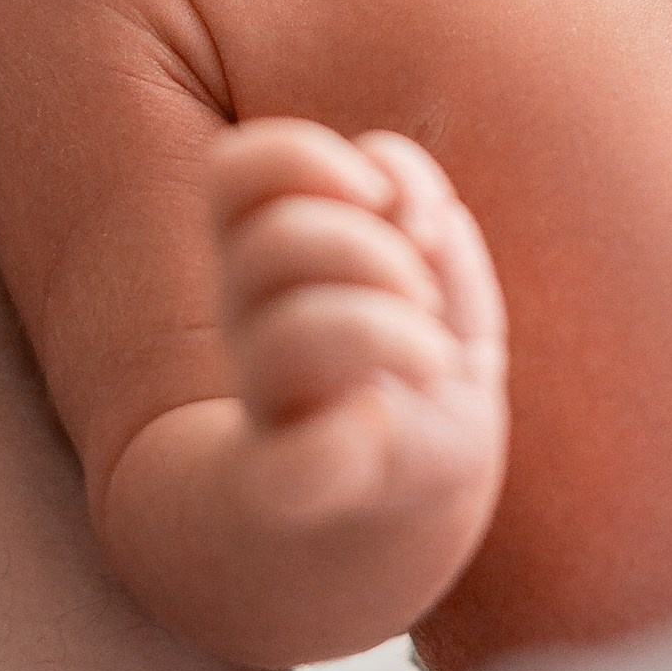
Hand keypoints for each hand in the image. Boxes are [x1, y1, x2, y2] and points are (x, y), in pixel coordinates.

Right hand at [209, 120, 507, 557]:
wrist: (391, 511)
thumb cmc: (408, 361)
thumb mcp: (428, 260)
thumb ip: (414, 198)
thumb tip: (411, 208)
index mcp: (267, 257)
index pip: (238, 171)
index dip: (311, 159)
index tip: (384, 202)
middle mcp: (249, 323)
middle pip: (275, 245)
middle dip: (373, 250)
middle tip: (423, 297)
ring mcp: (270, 407)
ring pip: (289, 333)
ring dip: (386, 330)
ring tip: (433, 359)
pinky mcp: (302, 488)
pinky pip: (302, 459)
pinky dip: (345, 436)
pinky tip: (379, 425)